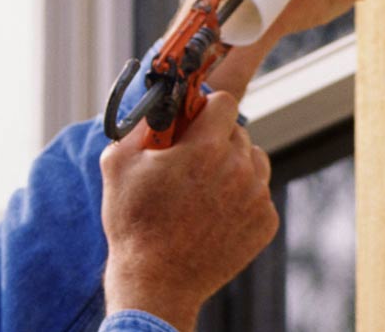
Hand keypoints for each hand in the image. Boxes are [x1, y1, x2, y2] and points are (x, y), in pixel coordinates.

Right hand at [99, 91, 276, 330]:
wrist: (157, 281)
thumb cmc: (133, 222)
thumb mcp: (118, 163)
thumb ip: (141, 125)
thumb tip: (158, 105)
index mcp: (206, 148)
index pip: (225, 102)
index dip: (206, 109)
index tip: (194, 122)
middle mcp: (239, 168)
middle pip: (239, 132)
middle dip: (217, 139)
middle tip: (191, 162)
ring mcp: (257, 197)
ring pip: (254, 161)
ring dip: (234, 166)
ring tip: (204, 189)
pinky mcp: (265, 222)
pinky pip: (259, 194)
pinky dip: (241, 198)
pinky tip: (214, 214)